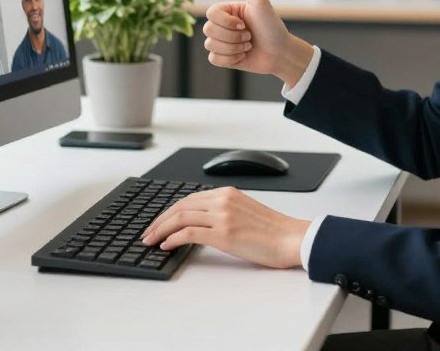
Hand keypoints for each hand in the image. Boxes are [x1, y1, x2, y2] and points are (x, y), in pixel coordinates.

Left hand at [141, 186, 310, 268]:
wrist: (292, 239)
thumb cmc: (273, 231)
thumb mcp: (244, 212)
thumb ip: (223, 211)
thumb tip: (201, 224)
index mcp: (227, 193)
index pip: (189, 199)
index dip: (169, 211)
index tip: (159, 222)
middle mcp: (223, 200)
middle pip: (180, 206)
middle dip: (159, 220)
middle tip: (148, 233)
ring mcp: (223, 216)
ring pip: (181, 217)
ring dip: (161, 229)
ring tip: (151, 241)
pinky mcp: (224, 233)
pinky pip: (189, 233)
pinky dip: (173, 238)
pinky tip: (166, 246)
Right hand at [203, 0, 313, 86]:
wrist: (281, 53)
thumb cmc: (272, 26)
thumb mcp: (260, 2)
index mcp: (227, 10)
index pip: (211, 14)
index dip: (227, 23)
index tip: (245, 24)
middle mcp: (222, 24)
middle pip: (208, 30)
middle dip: (233, 37)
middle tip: (249, 36)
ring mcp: (222, 41)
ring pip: (210, 46)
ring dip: (234, 49)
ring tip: (248, 46)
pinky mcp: (223, 58)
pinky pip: (213, 60)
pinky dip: (230, 59)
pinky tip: (242, 56)